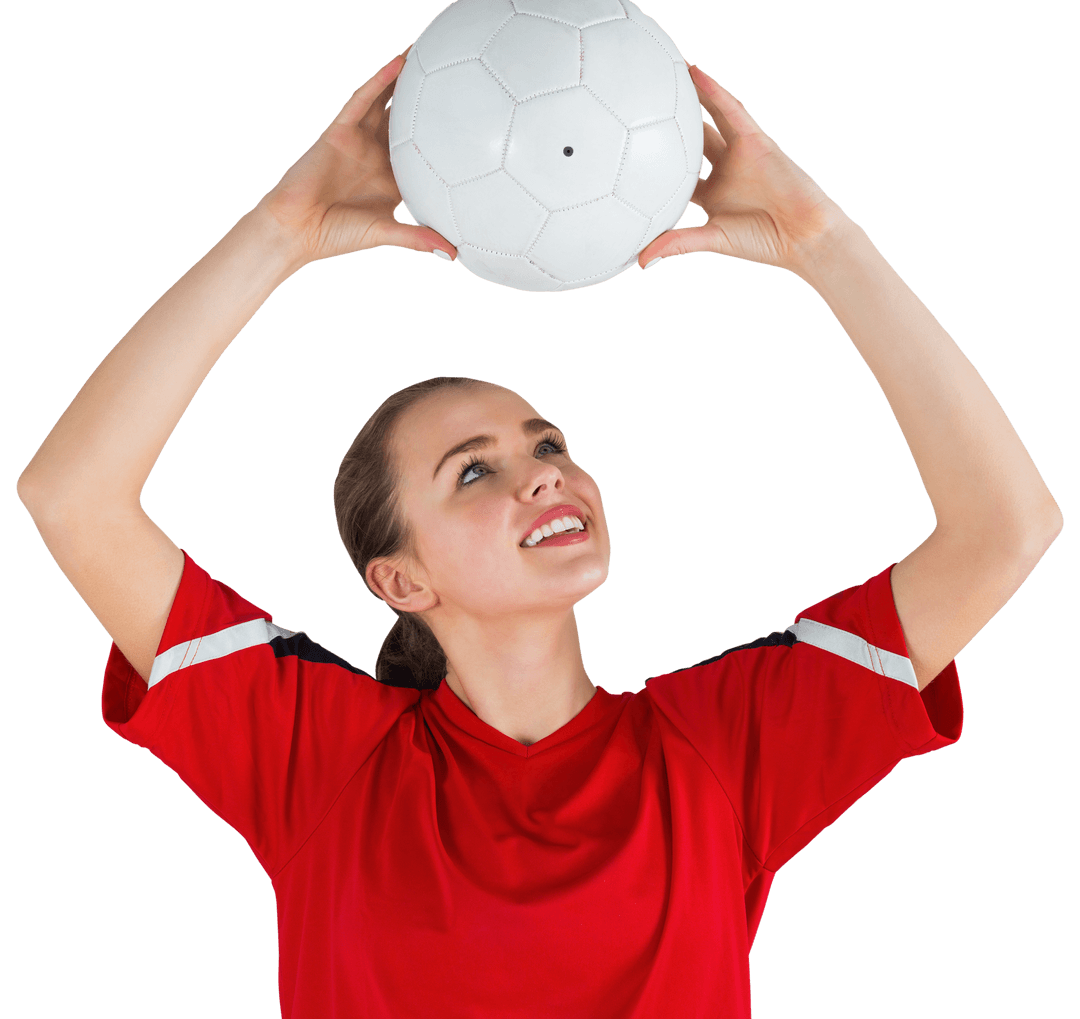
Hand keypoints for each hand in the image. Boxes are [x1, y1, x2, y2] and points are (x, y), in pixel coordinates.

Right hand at [253, 48, 456, 264]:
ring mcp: (358, 140)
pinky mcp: (339, 131)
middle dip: (426, 99)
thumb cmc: (336, 234)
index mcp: (391, 179)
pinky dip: (379, 81)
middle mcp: (377, 155)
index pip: (422, 153)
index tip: (471, 126)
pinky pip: (362, 100)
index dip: (442, 138)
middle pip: (407, 120)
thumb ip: (419, 238)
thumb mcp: (387, 233)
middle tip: (455, 76)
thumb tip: (455, 255)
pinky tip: (398, 64)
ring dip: (404, 78)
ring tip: (428, 53)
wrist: (297, 229)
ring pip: (386, 102)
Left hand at [638, 63, 852, 275]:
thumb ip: (677, 243)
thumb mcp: (711, 239)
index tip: (630, 153)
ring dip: (690, 98)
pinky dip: (714, 92)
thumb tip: (642, 260)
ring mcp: (738, 153)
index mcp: (711, 195)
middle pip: (690, 142)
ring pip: (708, 120)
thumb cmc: (763, 241)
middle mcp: (723, 170)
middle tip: (642, 105)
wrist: (803, 235)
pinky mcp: (754, 139)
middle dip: (670, 125)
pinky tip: (694, 74)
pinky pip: (731, 110)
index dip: (656, 164)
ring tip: (665, 74)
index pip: (677, 175)